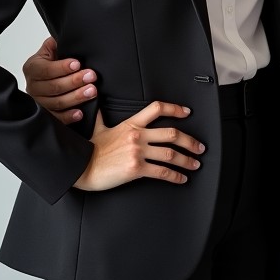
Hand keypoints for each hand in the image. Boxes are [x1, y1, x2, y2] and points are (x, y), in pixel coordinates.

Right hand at [23, 36, 96, 124]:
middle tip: (91, 76)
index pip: (45, 69)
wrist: (52, 74)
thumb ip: (57, 43)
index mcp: (33, 68)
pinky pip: (56, 117)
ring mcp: (39, 101)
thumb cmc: (55, 60)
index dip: (62, 67)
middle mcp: (33, 86)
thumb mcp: (54, 48)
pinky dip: (68, 116)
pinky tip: (80, 112)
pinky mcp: (47, 113)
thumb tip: (65, 36)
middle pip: (53, 87)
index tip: (77, 63)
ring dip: (76, 97)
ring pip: (56, 102)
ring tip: (92, 91)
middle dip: (74, 81)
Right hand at [73, 101, 204, 191]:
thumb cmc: (89, 150)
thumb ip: (102, 115)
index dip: (175, 109)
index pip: (157, 109)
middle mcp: (138, 136)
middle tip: (199, 147)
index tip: (187, 112)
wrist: (80, 168)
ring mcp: (138, 152)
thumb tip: (97, 100)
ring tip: (194, 163)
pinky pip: (161, 172)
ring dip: (186, 159)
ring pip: (170, 154)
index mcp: (131, 124)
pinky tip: (181, 178)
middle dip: (189, 141)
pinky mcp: (136, 169)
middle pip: (172, 134)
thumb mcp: (98, 128)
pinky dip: (175, 175)